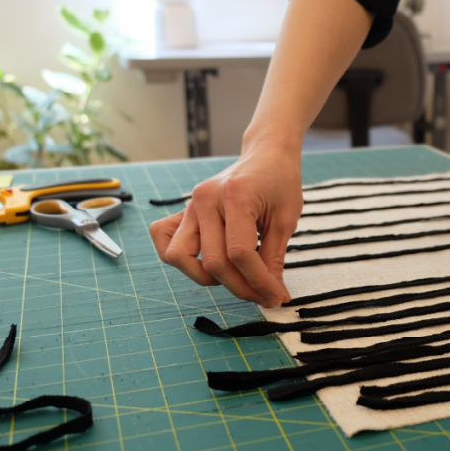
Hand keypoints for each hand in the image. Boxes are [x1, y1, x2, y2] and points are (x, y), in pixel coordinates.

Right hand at [149, 143, 301, 306]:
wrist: (266, 154)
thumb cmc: (279, 182)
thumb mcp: (286, 219)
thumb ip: (274, 258)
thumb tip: (271, 294)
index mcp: (235, 196)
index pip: (240, 253)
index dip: (259, 282)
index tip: (276, 296)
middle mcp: (205, 199)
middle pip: (213, 262)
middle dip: (241, 287)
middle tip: (264, 296)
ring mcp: (190, 204)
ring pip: (178, 256)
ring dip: (206, 278)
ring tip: (234, 277)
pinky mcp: (184, 210)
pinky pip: (163, 238)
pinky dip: (180, 257)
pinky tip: (206, 262)